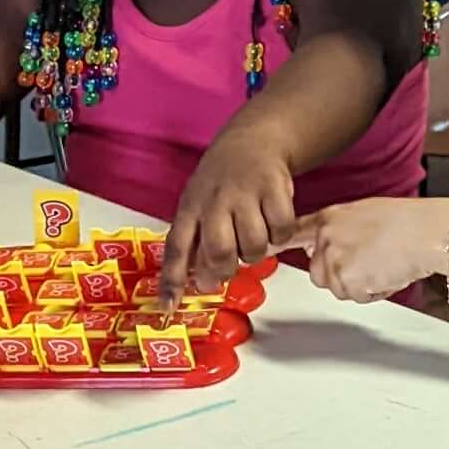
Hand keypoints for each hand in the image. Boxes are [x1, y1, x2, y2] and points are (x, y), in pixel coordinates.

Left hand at [161, 138, 297, 298]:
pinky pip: (281, 230)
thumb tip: (196, 282)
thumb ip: (195, 240)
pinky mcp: (274, 188)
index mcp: (190, 207)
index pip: (176, 248)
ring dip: (255, 253)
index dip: (172, 280)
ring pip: (254, 246)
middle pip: (218, 251)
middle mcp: (215, 200)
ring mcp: (245, 193)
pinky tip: (272, 223)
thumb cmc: (222, 180)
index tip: (168, 308)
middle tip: (227, 269)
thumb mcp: (198, 203)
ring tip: (252, 238)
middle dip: (224, 270)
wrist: (254, 140)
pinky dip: (280, 235)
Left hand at [281, 195, 448, 303]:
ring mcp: (333, 260)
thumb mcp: (363, 214)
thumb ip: (339, 230)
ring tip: (383, 262)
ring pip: (338, 287)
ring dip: (360, 283)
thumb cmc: (406, 222)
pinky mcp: (346, 280)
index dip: (273, 244)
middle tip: (371, 259)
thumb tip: (327, 247)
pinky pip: (355, 297)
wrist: (428, 232)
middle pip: (320, 273)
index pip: (292, 234)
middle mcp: (325, 239)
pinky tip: (387, 272)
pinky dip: (373, 291)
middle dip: (343, 274)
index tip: (252, 253)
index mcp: (328, 219)